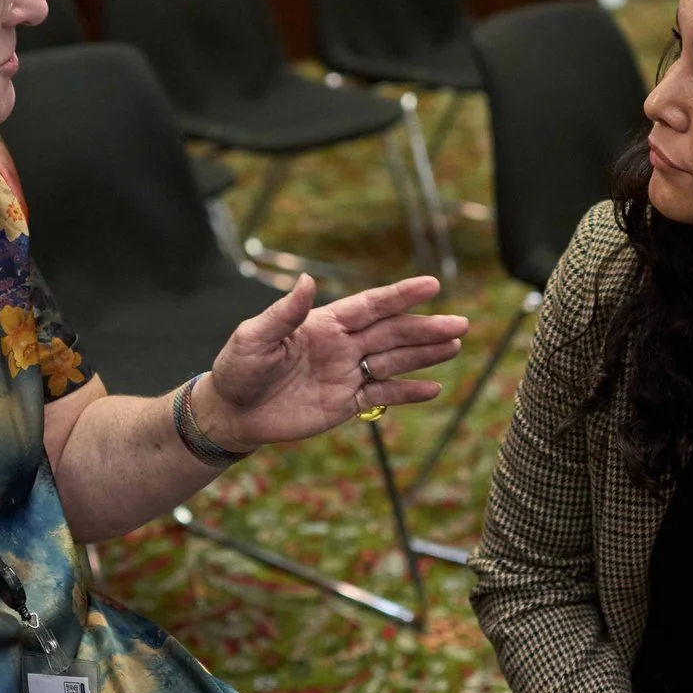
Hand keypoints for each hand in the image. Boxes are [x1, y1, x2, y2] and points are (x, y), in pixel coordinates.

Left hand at [199, 275, 466, 448]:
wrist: (232, 412)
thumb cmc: (239, 368)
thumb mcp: (255, 337)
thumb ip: (284, 313)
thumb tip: (307, 280)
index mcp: (325, 323)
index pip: (371, 306)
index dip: (401, 296)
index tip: (431, 285)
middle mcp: (343, 345)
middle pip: (392, 333)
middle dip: (425, 328)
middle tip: (460, 323)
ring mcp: (347, 374)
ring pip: (394, 361)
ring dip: (424, 355)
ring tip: (455, 346)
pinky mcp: (345, 404)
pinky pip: (382, 396)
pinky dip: (407, 392)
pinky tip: (433, 388)